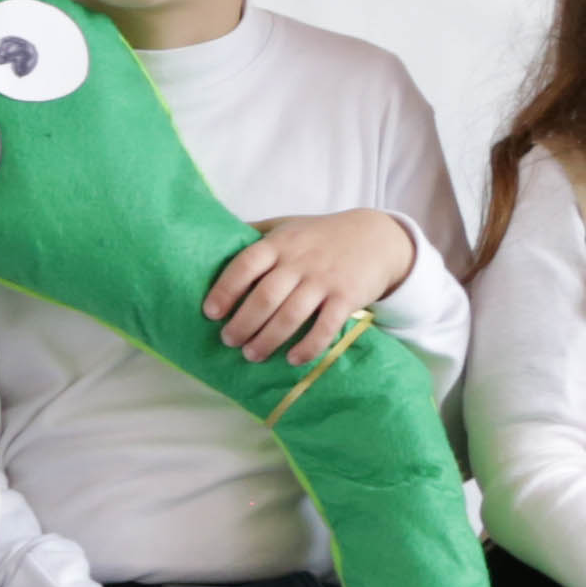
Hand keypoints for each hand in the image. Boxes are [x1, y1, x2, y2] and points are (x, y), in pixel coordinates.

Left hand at [200, 210, 417, 367]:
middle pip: (265, 297)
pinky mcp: (347, 297)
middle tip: (229, 341)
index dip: (225, 290)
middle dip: (243, 324)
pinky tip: (292, 359)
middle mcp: (300, 261)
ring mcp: (325, 280)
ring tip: (252, 355)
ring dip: (268, 340)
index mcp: (279, 244)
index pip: (245, 265)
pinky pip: (326, 327)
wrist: (377, 238)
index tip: (210, 313)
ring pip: (291, 316)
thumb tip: (208, 238)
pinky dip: (308, 346)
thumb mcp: (285, 226)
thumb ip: (253, 234)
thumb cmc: (319, 236)